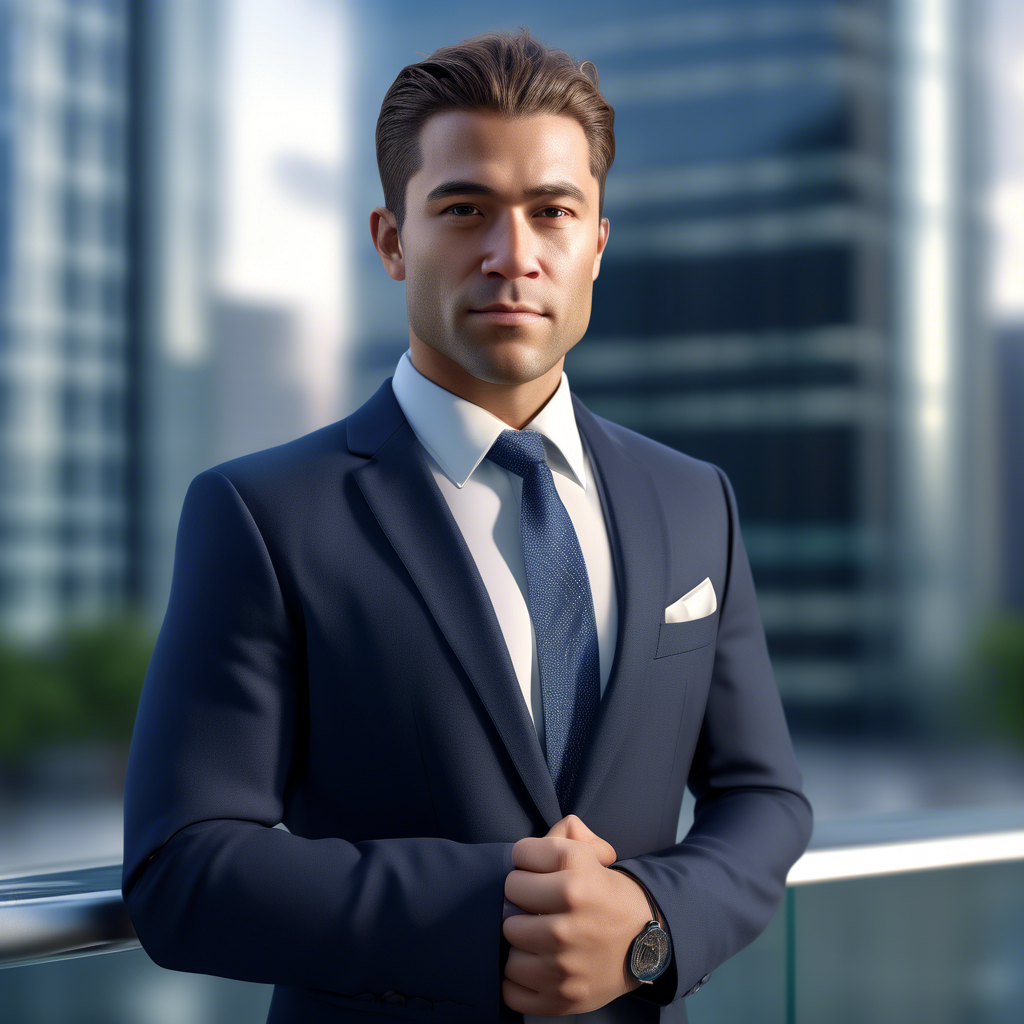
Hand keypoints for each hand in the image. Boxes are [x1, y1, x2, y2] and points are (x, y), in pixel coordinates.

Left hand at [501, 815, 652, 1015]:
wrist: (648, 946)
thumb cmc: (611, 896)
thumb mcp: (597, 856)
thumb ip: (570, 832)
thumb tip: (556, 832)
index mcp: (579, 878)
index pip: (520, 854)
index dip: (527, 858)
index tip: (538, 869)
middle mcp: (570, 920)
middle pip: (510, 897)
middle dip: (520, 896)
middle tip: (535, 902)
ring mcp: (564, 964)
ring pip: (508, 941)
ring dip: (518, 937)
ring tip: (534, 934)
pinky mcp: (560, 998)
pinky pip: (512, 988)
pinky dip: (517, 979)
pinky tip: (533, 964)